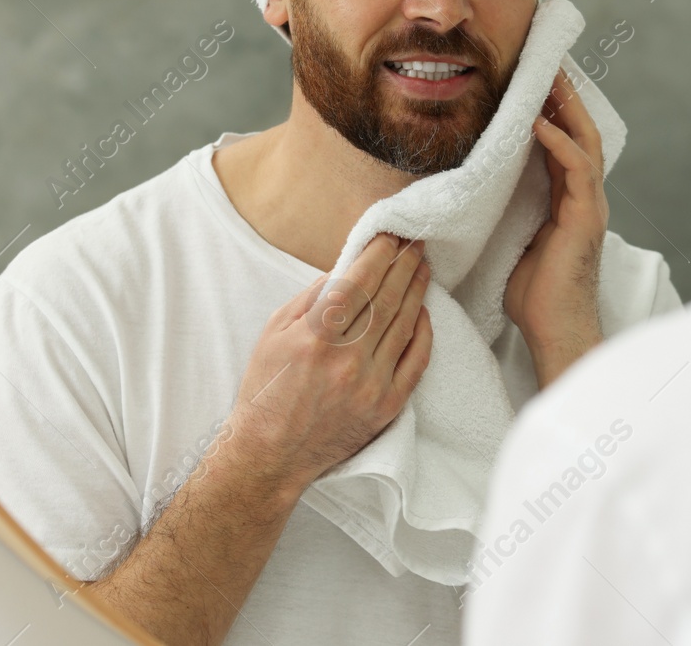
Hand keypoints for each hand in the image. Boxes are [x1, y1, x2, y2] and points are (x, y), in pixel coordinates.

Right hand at [225, 234, 432, 496]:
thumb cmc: (266, 389)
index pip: (357, 282)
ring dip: (417, 291)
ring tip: (422, 268)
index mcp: (314, 337)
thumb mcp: (273, 333)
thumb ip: (311, 298)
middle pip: (386, 298)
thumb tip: (346, 269)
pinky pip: (415, 362)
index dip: (378, 255)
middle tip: (414, 243)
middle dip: (403, 265)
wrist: (270, 454)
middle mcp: (346, 359)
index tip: (390, 236)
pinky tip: (424, 312)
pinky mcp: (386, 407)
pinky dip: (423, 333)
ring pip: (404, 325)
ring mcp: (370, 385)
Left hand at [505, 69, 607, 387]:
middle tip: (546, 60)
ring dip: (567, 108)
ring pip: (584, 142)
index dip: (552, 107)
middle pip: (579, 131)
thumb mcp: (510, 237)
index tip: (534, 76)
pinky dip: (561, 145)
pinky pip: (578, 172)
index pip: (563, 140)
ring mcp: (589, 206)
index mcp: (566, 199)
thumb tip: (463, 189)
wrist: (552, 330)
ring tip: (549, 76)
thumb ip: (501, 209)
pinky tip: (542, 125)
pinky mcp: (586, 219)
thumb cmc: (530, 293)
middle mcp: (583, 196)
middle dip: (564, 95)